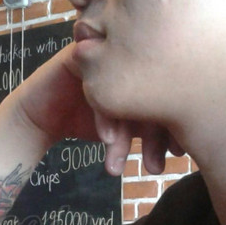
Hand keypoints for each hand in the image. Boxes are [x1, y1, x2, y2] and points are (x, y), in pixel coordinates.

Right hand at [6, 42, 184, 176]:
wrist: (42, 118)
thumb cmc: (85, 121)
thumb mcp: (124, 128)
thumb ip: (149, 129)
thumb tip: (182, 148)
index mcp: (144, 71)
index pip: (171, 94)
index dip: (176, 127)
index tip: (178, 156)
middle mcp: (128, 60)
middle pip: (153, 92)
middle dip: (155, 137)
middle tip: (154, 168)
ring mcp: (105, 56)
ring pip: (127, 92)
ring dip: (126, 136)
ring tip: (119, 166)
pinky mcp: (81, 57)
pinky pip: (101, 86)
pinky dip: (106, 116)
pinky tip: (106, 140)